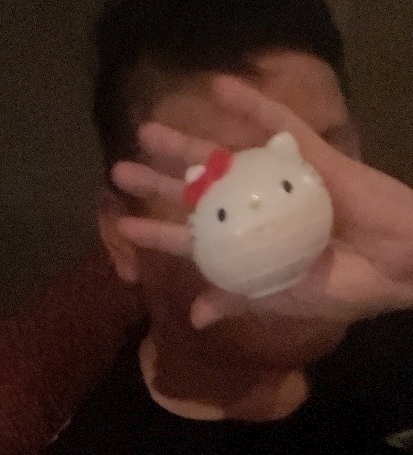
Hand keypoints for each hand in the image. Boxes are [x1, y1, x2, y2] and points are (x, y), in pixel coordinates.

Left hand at [111, 75, 412, 328]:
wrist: (395, 268)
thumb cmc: (341, 289)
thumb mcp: (282, 298)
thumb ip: (238, 299)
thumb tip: (195, 317)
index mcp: (245, 249)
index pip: (191, 240)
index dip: (157, 232)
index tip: (122, 226)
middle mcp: (254, 212)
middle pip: (197, 193)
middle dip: (158, 182)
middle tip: (119, 171)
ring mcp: (279, 183)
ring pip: (224, 157)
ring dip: (187, 142)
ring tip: (148, 128)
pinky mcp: (310, 159)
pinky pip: (277, 126)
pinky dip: (250, 106)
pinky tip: (219, 88)